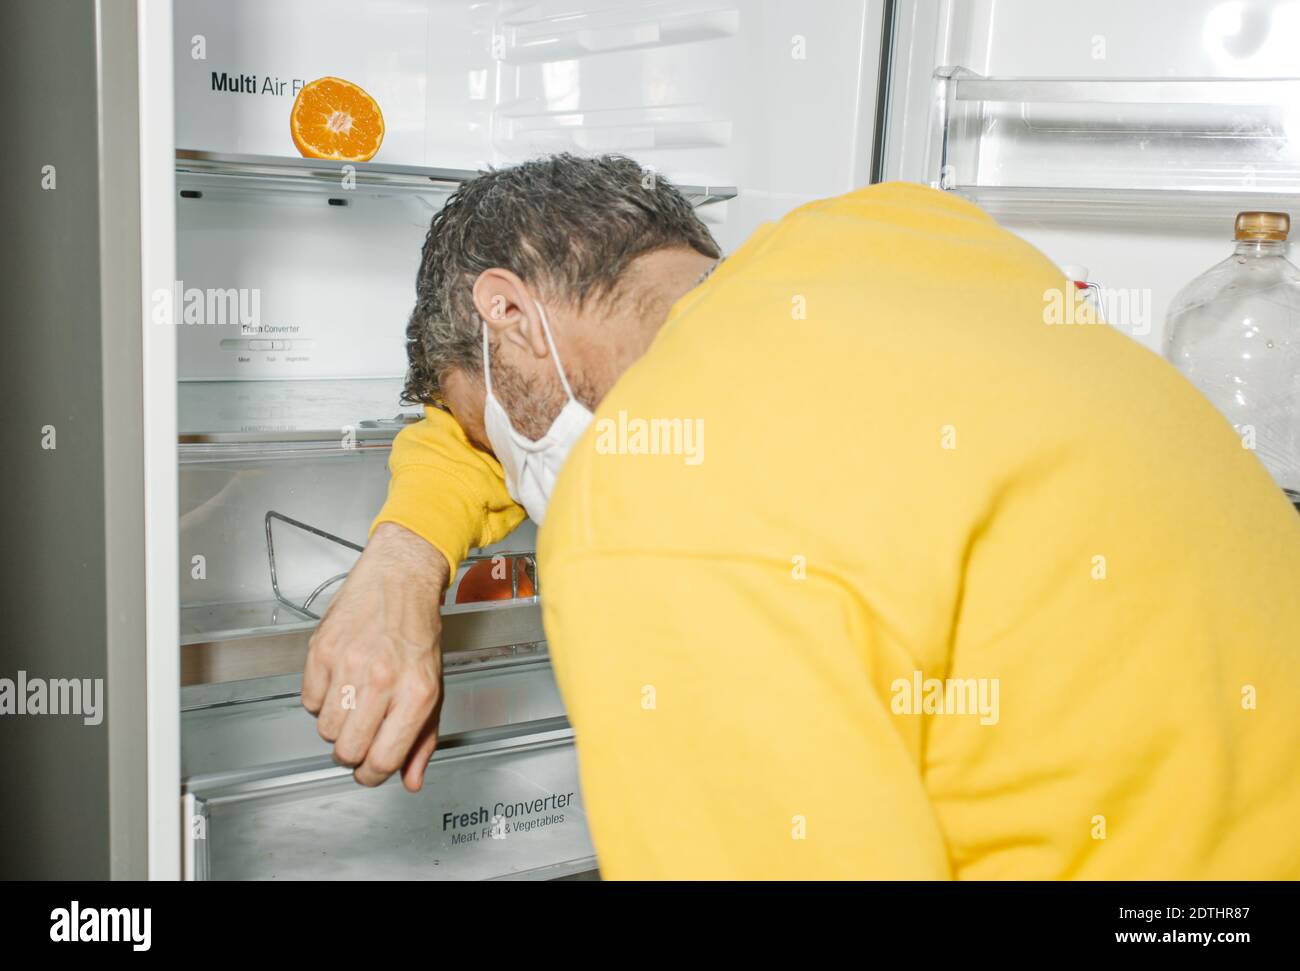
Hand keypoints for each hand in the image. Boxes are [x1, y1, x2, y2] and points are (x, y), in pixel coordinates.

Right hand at [302, 522, 449, 790]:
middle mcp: (382, 680)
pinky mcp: (322, 651)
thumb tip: (411, 778)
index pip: (384, 759)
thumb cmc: (418, 632)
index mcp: (416, 693)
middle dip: (351, 753)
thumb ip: (423, 739)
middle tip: (359, 736)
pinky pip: (308, 701)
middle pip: (348, 751)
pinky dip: (320, 699)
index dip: (373, 775)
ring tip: (352, 701)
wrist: (399, 580)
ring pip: (325, 730)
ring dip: (336, 725)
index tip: (370, 771)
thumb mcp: (434, 686)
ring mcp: (349, 664)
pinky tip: (339, 681)